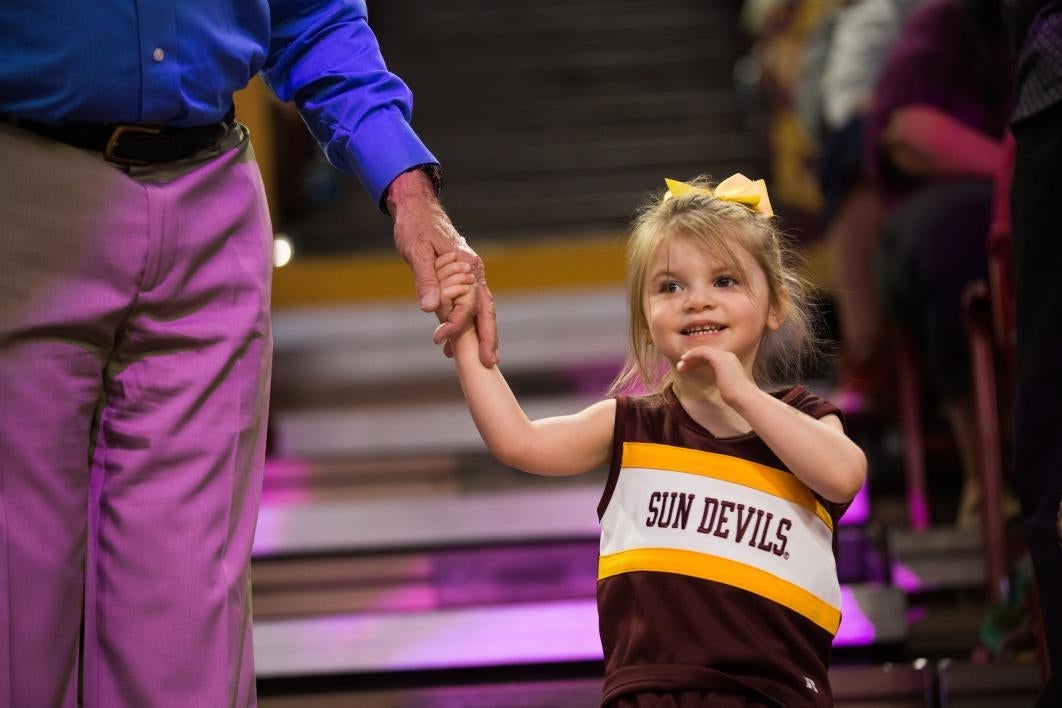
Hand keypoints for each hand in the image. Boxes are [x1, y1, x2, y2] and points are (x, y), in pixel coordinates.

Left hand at [387, 168, 498, 365]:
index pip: (468, 303)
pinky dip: (470, 322)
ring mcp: (471, 275)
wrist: (417, 208)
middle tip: (490, 363)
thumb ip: (425, 280)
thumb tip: (431, 309)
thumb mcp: (416, 251)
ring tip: (485, 359)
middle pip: (487, 309)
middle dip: (490, 336)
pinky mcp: (462, 278)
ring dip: (483, 333)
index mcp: (467, 265)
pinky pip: (471, 303)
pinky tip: (461, 339)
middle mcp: (474, 272)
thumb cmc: (415, 227)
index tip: (438, 340)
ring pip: (482, 308)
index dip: (455, 324)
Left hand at [676, 346, 756, 403]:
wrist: (743, 397)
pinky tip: (684, 360)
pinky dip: (692, 355)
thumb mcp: (726, 385)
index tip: (687, 368)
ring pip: (702, 351)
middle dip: (692, 359)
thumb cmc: (736, 396)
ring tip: (680, 366)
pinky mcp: (719, 359)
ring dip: (689, 358)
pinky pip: (702, 352)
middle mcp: (728, 356)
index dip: (697, 361)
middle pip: (705, 353)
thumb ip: (723, 380)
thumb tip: (720, 384)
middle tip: (681, 367)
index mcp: (730, 361)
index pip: (710, 357)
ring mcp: (724, 356)